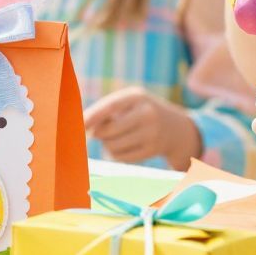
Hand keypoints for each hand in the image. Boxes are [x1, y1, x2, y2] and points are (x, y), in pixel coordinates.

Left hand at [83, 87, 200, 166]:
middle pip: (109, 130)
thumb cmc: (141, 111)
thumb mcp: (130, 102)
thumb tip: (85, 127)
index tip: (80, 125)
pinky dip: (116, 154)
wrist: (175, 128)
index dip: (93, 116)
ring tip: (114, 138)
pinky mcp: (153, 150)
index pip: (111, 106)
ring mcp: (152, 133)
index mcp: (137, 96)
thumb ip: (107, 110)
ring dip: (107, 145)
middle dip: (99, 134)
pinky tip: (123, 147)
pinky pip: (121, 158)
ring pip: (113, 146)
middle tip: (99, 132)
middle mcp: (147, 114)